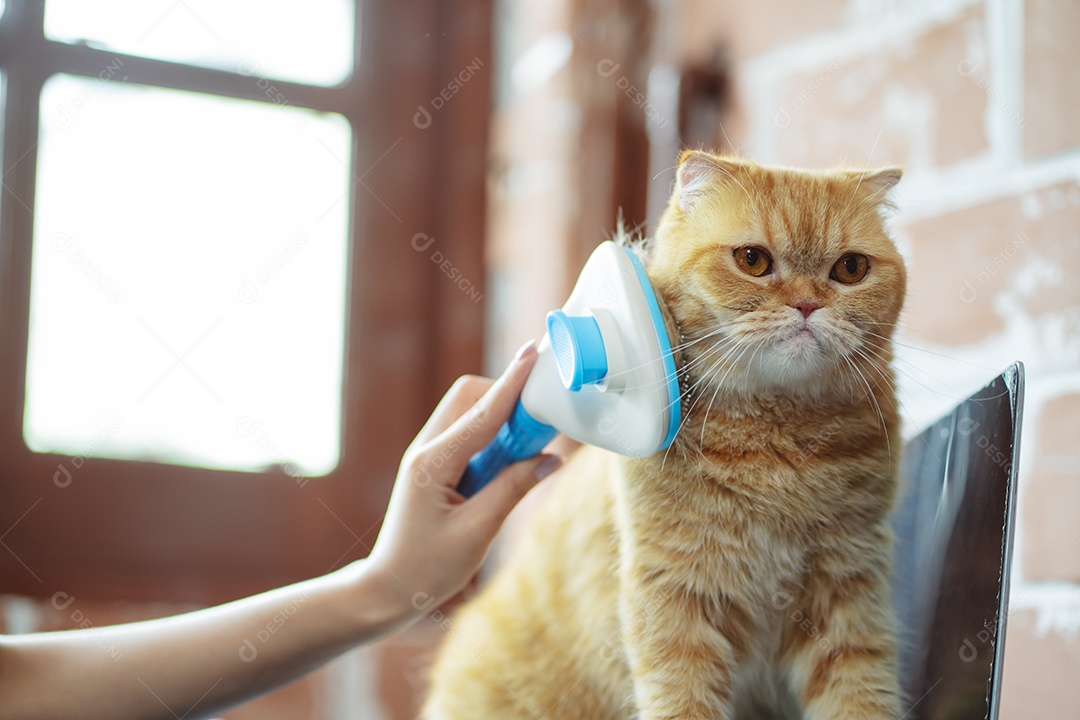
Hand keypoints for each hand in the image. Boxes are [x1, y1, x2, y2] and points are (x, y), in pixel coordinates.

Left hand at [364, 340, 561, 619]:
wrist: (387, 589)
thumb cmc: (427, 568)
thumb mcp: (477, 532)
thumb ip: (514, 489)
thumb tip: (553, 459)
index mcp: (433, 463)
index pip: (482, 413)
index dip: (512, 382)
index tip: (533, 353)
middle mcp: (427, 449)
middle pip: (470, 397)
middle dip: (506, 397)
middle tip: (542, 421)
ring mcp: (429, 455)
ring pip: (469, 413)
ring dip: (502, 419)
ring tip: (530, 447)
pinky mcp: (436, 466)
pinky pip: (469, 435)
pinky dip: (493, 437)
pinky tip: (509, 462)